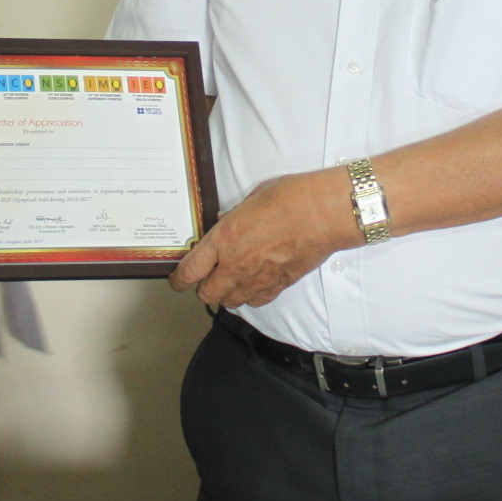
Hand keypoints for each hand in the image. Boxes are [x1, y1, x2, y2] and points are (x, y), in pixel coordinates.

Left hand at [169, 169, 357, 308]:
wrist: (323, 214)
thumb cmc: (289, 199)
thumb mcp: (251, 199)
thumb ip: (234, 216)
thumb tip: (226, 222)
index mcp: (223, 239)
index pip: (190, 271)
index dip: (179, 280)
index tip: (178, 281)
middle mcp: (235, 264)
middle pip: (207, 294)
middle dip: (203, 289)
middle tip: (207, 280)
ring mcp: (257, 278)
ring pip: (231, 302)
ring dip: (227, 295)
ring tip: (231, 284)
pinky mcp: (279, 285)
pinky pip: (257, 301)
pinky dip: (251, 297)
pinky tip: (254, 286)